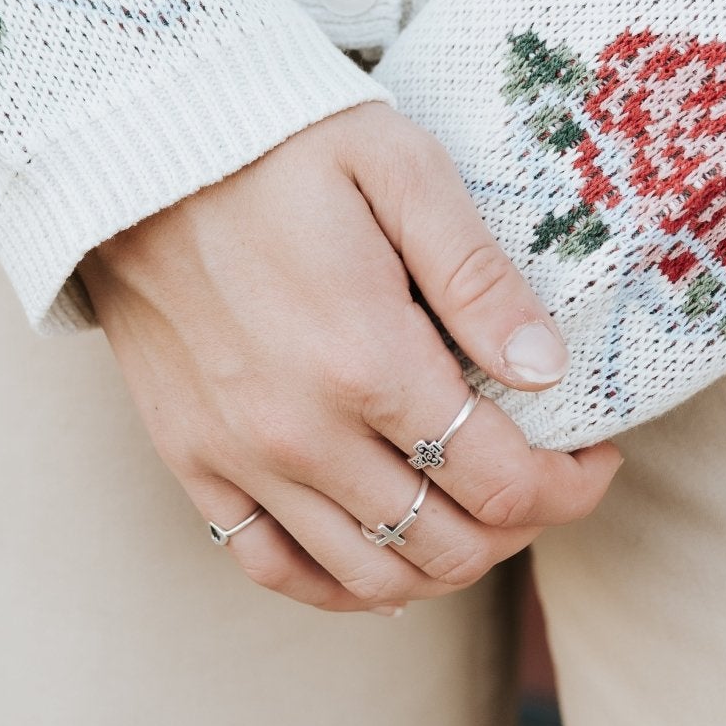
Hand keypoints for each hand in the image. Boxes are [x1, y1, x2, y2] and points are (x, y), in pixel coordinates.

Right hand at [81, 102, 621, 613]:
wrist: (129, 143)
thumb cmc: (277, 140)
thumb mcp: (398, 168)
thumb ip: (477, 275)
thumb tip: (547, 368)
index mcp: (369, 360)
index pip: (504, 484)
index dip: (570, 487)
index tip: (596, 453)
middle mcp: (303, 433)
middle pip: (449, 547)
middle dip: (522, 528)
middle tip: (545, 478)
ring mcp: (240, 457)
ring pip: (370, 576)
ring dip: (444, 566)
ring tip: (476, 515)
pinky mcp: (191, 459)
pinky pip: (274, 568)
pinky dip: (341, 585)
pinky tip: (383, 559)